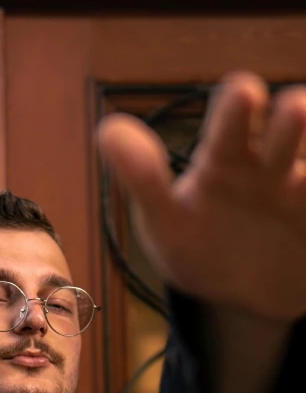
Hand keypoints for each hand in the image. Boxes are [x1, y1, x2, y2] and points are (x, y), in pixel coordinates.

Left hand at [98, 72, 305, 321]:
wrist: (244, 298)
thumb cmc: (202, 249)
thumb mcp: (167, 223)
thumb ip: (143, 180)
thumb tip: (107, 128)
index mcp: (225, 159)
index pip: (231, 124)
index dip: (237, 108)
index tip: (244, 94)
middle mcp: (270, 165)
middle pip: (286, 130)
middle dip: (292, 118)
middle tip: (293, 111)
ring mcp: (302, 192)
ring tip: (305, 166)